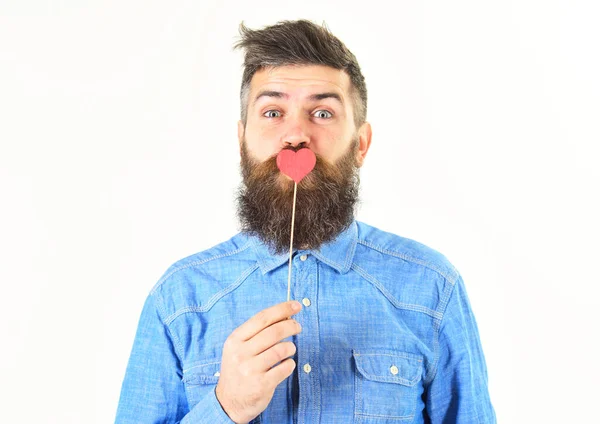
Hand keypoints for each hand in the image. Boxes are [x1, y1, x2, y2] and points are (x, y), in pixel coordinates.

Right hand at [215, 300, 302, 423]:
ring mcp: (250, 370)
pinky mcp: (262, 385)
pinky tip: (287, 365)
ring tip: (290, 349)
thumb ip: (258, 333)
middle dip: (291, 326)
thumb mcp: (239, 348)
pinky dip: (290, 364)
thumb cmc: (238, 369)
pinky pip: (284, 368)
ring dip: (290, 347)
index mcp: (235, 340)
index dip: (282, 309)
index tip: (296, 306)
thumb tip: (285, 315)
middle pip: (273, 332)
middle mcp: (241, 353)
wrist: (229, 402)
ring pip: (281, 350)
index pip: (262, 318)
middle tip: (298, 327)